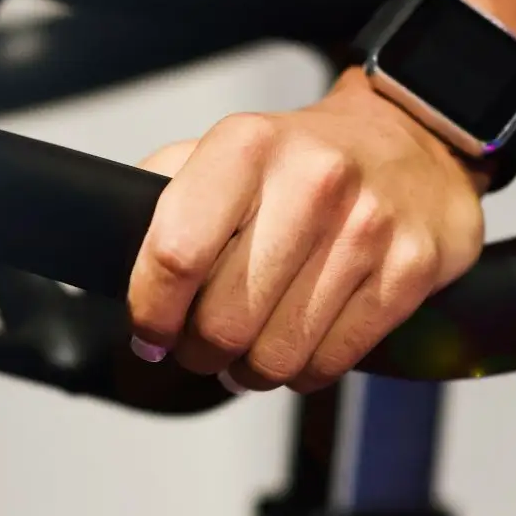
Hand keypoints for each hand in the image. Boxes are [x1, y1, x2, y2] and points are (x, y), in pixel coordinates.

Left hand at [126, 70, 487, 394]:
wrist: (412, 143)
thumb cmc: (303, 160)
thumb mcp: (227, 149)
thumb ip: (163, 189)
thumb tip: (103, 249)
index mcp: (247, 146)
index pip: (175, 253)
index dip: (150, 311)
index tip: (148, 333)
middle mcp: (311, 181)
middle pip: (224, 319)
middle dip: (200, 351)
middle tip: (200, 346)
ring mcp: (366, 227)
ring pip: (277, 354)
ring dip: (249, 371)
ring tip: (246, 353)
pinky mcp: (409, 270)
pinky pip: (331, 362)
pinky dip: (302, 372)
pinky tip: (297, 347)